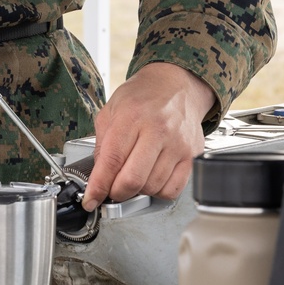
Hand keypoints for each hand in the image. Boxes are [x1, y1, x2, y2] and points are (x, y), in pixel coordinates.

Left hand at [82, 62, 215, 210]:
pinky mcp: (193, 155)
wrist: (176, 85)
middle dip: (117, 192)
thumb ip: (102, 144)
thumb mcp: (111, 110)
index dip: (98, 186)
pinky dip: (158, 192)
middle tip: (112, 189)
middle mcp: (158, 130)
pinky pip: (173, 189)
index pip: (112, 160)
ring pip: (153, 187)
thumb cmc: (142, 96)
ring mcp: (178, 144)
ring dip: (138, 191)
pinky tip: (151, 178)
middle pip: (133, 180)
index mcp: (132, 117)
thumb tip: (98, 178)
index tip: (91, 199)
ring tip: (133, 176)